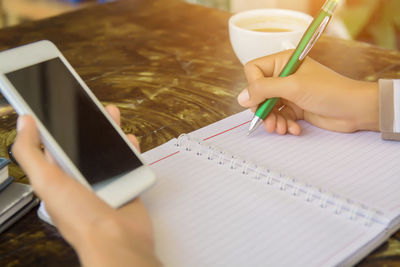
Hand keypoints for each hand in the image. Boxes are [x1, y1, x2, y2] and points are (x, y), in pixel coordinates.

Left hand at [12, 105, 159, 266]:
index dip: (52, 125)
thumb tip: (24, 123)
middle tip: (87, 105)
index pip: (52, 145)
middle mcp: (80, 179)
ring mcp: (104, 182)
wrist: (118, 240)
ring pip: (105, 150)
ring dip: (108, 131)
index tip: (54, 106)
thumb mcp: (47, 181)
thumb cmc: (82, 218)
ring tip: (110, 114)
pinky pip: (127, 161)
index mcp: (58, 178)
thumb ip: (31, 152)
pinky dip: (129, 148)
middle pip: (81, 144)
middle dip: (85, 123)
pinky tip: (128, 139)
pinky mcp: (125, 184)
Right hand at [237, 50, 378, 134]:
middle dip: (263, 109)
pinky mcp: (296, 107)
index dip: (253, 86)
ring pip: (268, 107)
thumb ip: (264, 90)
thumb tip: (240, 98)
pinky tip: (293, 129)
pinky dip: (284, 125)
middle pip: (259, 92)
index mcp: (283, 61)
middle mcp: (284, 76)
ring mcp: (290, 92)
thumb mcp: (293, 87)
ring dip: (273, 120)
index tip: (259, 100)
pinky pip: (280, 117)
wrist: (355, 110)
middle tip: (268, 121)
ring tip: (280, 129)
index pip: (254, 70)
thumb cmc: (329, 91)